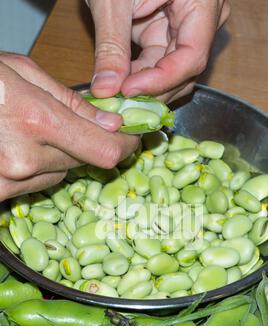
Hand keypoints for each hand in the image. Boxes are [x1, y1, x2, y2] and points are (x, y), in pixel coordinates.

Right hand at [0, 53, 138, 200]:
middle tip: (74, 126)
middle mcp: (25, 159)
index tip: (130, 138)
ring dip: (59, 157)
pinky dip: (38, 170)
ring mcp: (9, 180)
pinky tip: (21, 148)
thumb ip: (71, 101)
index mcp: (36, 120)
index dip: (125, 146)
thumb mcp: (22, 72)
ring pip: (59, 175)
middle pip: (83, 162)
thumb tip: (110, 123)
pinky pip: (36, 185)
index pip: (105, 150)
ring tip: (33, 131)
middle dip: (86, 144)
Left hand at [89, 0, 229, 101]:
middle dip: (151, 90)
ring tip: (115, 94)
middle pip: (184, 70)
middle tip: (119, 102)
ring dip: (144, 88)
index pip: (192, 56)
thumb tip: (106, 90)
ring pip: (171, 73)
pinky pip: (159, 64)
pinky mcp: (168, 33)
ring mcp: (186, 27)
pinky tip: (118, 84)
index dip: (161, 80)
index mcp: (201, 1)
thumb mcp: (113, 1)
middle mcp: (202, 17)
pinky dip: (138, 77)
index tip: (128, 90)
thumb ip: (112, 47)